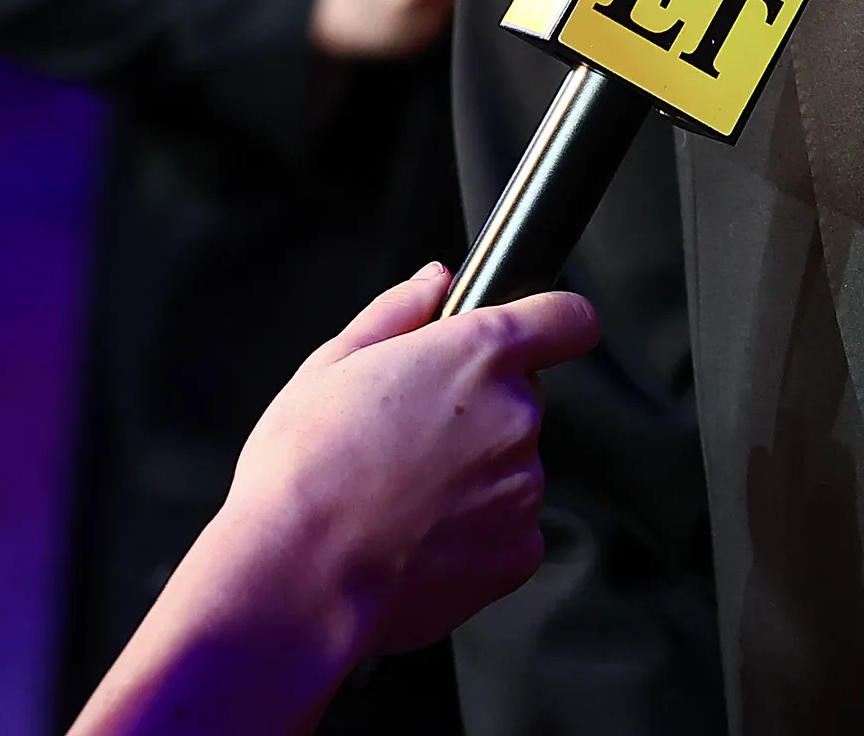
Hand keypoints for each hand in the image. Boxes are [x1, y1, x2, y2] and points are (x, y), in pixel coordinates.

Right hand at [68, 266, 600, 733]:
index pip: (567, 319)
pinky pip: (506, 531)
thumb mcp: (329, 368)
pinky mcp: (520, 549)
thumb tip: (435, 281)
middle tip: (407, 444)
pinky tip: (413, 544)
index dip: (552, 326)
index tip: (537, 339)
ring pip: (511, 469)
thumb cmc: (301, 473)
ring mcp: (524, 485)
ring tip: (397, 502)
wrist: (296, 582)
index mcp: (477, 354)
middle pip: (521, 400)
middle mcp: (516, 414)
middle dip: (478, 414)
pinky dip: (473, 537)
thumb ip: (396, 313)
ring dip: (472, 479)